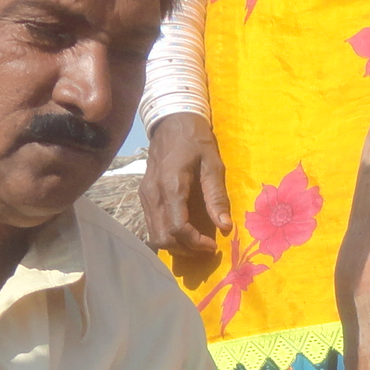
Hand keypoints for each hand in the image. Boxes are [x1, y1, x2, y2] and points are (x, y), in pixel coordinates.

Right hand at [136, 112, 229, 257]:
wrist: (171, 120)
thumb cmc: (195, 140)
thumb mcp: (213, 164)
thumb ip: (217, 196)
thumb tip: (225, 226)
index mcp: (171, 186)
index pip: (177, 228)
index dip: (195, 243)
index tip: (212, 245)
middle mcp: (153, 194)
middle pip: (163, 237)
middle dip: (185, 248)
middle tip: (205, 246)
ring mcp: (145, 196)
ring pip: (154, 234)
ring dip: (175, 244)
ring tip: (196, 240)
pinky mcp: (144, 196)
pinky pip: (152, 224)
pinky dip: (167, 234)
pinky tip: (184, 230)